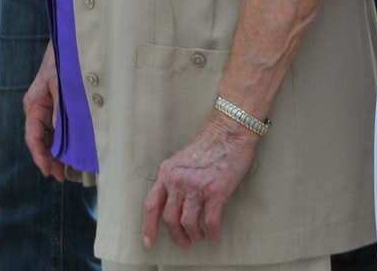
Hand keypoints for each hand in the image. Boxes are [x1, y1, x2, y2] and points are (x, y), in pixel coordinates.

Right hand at [23, 46, 62, 177]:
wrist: (67, 45)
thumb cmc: (61, 61)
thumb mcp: (60, 83)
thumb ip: (59, 108)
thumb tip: (60, 133)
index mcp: (33, 104)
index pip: (33, 136)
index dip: (39, 155)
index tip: (48, 170)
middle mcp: (37, 110)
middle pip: (40, 141)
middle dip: (49, 159)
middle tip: (61, 176)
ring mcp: (45, 110)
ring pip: (48, 138)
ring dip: (56, 154)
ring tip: (66, 171)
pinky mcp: (55, 109)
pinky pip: (56, 130)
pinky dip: (62, 142)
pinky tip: (70, 153)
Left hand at [141, 114, 258, 248]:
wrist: (228, 132)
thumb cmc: (207, 145)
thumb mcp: (180, 160)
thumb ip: (173, 179)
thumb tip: (171, 202)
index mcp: (167, 173)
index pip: (152, 204)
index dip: (148, 226)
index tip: (149, 242)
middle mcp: (179, 181)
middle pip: (170, 218)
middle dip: (176, 236)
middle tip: (184, 243)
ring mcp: (197, 187)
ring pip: (188, 223)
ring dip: (194, 235)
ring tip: (200, 237)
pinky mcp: (216, 192)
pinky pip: (210, 220)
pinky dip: (212, 232)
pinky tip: (214, 234)